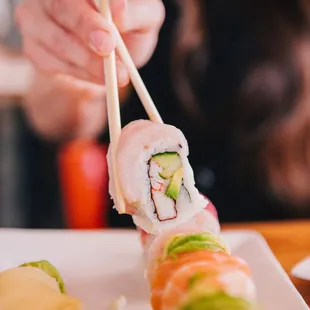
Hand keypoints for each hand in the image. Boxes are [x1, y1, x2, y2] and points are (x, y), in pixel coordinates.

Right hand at [15, 0, 164, 85]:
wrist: (112, 56)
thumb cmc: (131, 30)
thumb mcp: (146, 19)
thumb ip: (136, 12)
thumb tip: (118, 8)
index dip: (90, 14)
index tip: (109, 33)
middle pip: (60, 7)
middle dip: (87, 32)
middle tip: (108, 50)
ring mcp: (36, 18)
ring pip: (56, 40)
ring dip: (87, 62)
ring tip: (113, 75)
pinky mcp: (34, 47)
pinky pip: (51, 62)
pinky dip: (78, 73)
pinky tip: (95, 74)